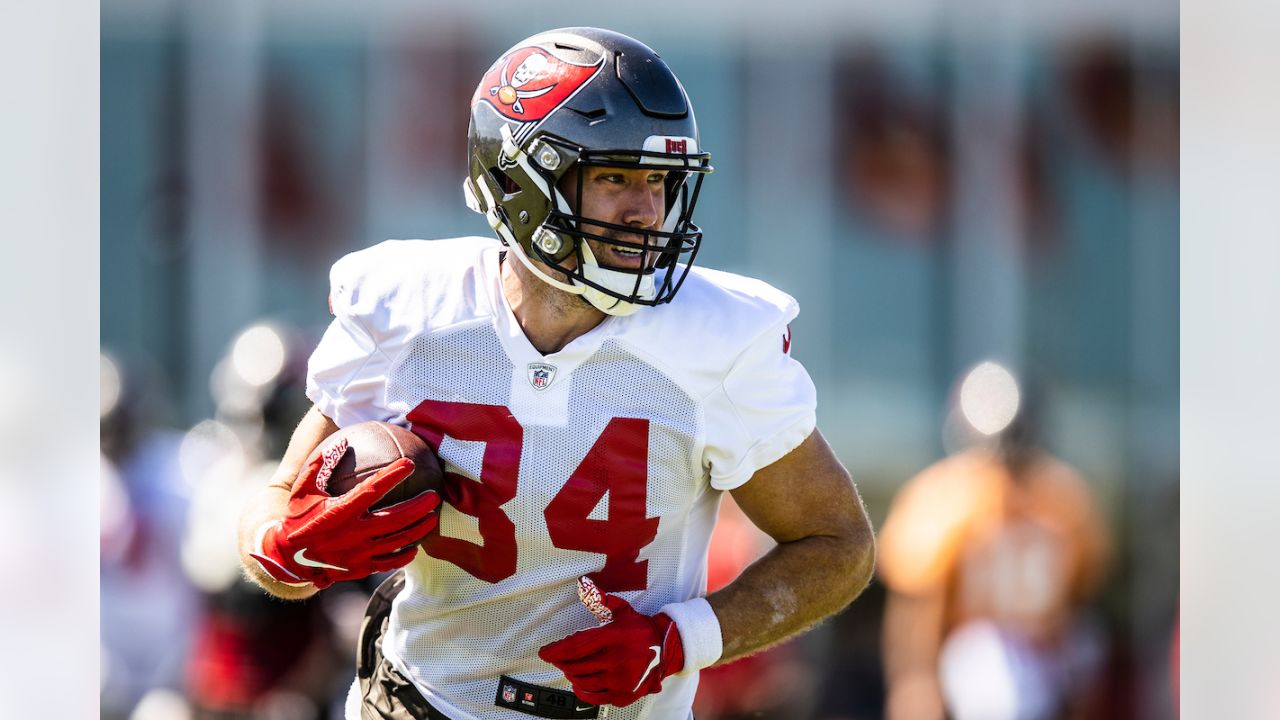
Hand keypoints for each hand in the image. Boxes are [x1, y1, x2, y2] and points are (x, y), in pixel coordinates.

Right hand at [249, 440, 441, 588]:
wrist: (286, 559)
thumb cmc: (297, 518)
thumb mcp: (302, 490)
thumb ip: (319, 465)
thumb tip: (341, 441)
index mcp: (340, 511)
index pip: (373, 489)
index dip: (393, 476)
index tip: (410, 463)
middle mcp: (353, 533)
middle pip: (395, 518)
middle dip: (419, 506)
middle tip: (435, 496)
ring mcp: (359, 553)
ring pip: (397, 541)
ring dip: (419, 529)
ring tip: (433, 517)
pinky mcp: (360, 568)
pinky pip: (389, 562)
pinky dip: (404, 554)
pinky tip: (415, 547)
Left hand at [538, 577, 685, 706]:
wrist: (668, 649)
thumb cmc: (640, 628)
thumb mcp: (622, 610)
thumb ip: (600, 600)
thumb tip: (583, 584)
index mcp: (614, 637)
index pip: (576, 646)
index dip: (556, 650)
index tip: (543, 653)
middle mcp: (617, 660)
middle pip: (576, 665)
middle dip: (562, 662)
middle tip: (558, 657)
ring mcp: (621, 680)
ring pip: (582, 681)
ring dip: (571, 674)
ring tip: (570, 667)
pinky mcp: (623, 695)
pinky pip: (593, 697)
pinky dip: (582, 690)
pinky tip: (580, 682)